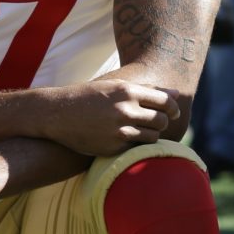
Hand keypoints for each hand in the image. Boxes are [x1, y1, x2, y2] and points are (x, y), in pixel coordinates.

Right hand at [37, 80, 178, 156]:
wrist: (57, 113)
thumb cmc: (88, 96)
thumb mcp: (114, 85)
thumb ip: (145, 90)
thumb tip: (175, 95)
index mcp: (127, 91)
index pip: (165, 102)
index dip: (173, 108)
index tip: (174, 112)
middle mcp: (125, 110)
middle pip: (162, 120)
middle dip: (163, 122)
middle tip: (156, 122)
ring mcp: (119, 130)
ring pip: (152, 137)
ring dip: (151, 135)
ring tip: (140, 130)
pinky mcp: (113, 148)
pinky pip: (136, 148)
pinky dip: (135, 145)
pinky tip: (125, 139)